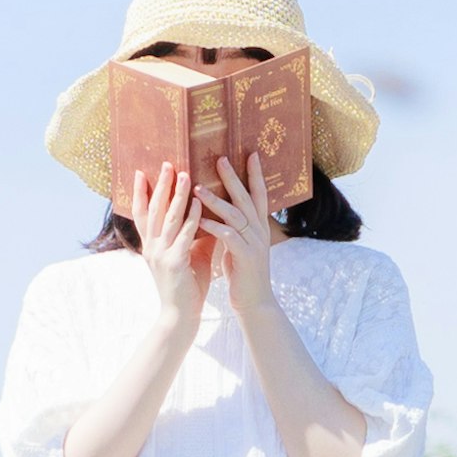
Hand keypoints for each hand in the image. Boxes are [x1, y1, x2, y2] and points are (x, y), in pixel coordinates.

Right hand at [128, 160, 206, 323]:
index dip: (141, 192)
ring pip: (168, 218)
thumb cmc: (187, 284)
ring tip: (185, 174)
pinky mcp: (173, 263)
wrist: (181, 315)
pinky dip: (192, 218)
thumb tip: (209, 209)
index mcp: (152, 243)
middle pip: (154, 209)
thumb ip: (196, 232)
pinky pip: (184, 235)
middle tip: (166, 162)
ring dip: (177, 195)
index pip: (142, 212)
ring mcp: (160, 254)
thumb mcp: (190, 253)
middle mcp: (152, 246)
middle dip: (161, 185)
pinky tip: (200, 204)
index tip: (142, 171)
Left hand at [196, 161, 277, 306]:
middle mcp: (260, 231)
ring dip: (216, 200)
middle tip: (221, 159)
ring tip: (196, 187)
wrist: (254, 303)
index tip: (251, 154)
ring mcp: (254, 243)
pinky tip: (200, 219)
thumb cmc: (242, 273)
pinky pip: (229, 237)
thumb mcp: (239, 245)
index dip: (255, 175)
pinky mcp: (246, 257)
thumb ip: (233, 227)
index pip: (259, 194)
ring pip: (236, 214)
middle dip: (234, 177)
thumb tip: (220, 210)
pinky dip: (214, 226)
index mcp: (258, 227)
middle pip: (247, 198)